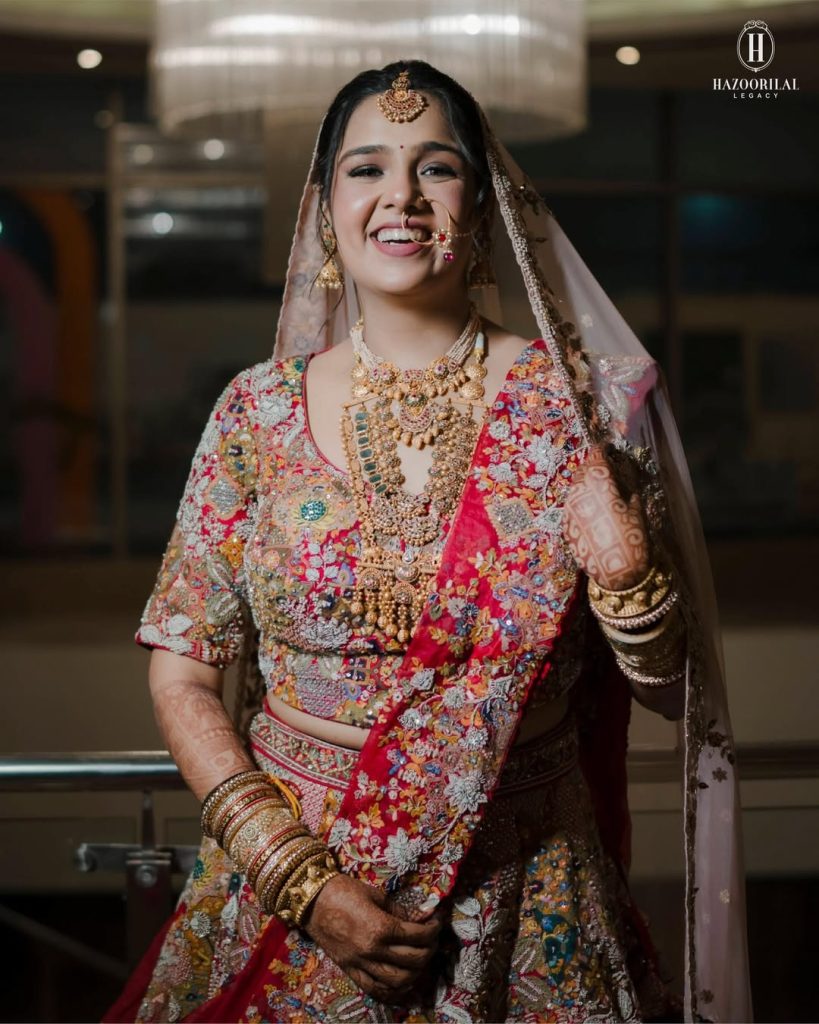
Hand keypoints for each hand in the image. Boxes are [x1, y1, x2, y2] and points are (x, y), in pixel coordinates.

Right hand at [302, 873, 441, 1004]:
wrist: (310, 901)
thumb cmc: (343, 891)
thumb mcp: (375, 894)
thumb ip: (400, 909)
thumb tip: (422, 916)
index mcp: (380, 927)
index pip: (416, 936)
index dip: (432, 930)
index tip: (436, 922)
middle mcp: (372, 951)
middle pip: (412, 960)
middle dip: (428, 950)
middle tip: (432, 940)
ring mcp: (360, 964)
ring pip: (398, 981)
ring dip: (415, 972)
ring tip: (419, 959)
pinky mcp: (350, 971)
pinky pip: (376, 989)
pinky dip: (393, 990)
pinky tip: (402, 982)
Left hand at [563, 446, 648, 589]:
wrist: (615, 573)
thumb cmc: (632, 540)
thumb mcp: (638, 512)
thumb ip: (629, 491)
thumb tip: (626, 481)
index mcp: (600, 486)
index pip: (597, 458)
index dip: (602, 450)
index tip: (606, 446)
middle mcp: (581, 494)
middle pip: (583, 471)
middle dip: (592, 465)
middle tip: (602, 464)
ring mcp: (570, 509)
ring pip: (575, 486)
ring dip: (585, 482)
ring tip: (597, 485)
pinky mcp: (566, 524)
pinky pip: (572, 504)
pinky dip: (580, 500)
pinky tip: (590, 506)